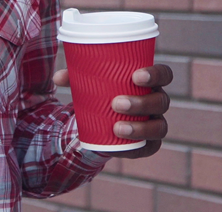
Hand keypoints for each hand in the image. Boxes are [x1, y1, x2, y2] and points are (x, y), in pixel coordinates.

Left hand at [54, 63, 172, 158]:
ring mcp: (156, 123)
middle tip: (116, 103)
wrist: (103, 120)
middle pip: (161, 101)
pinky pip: (149, 148)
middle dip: (141, 102)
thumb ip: (75, 76)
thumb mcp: (91, 83)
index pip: (164, 74)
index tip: (136, 76)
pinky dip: (136, 148)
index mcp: (149, 81)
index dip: (155, 74)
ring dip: (140, 127)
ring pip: (159, 127)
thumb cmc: (103, 92)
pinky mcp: (149, 144)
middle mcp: (157, 101)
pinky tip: (122, 146)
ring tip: (117, 127)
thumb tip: (58, 77)